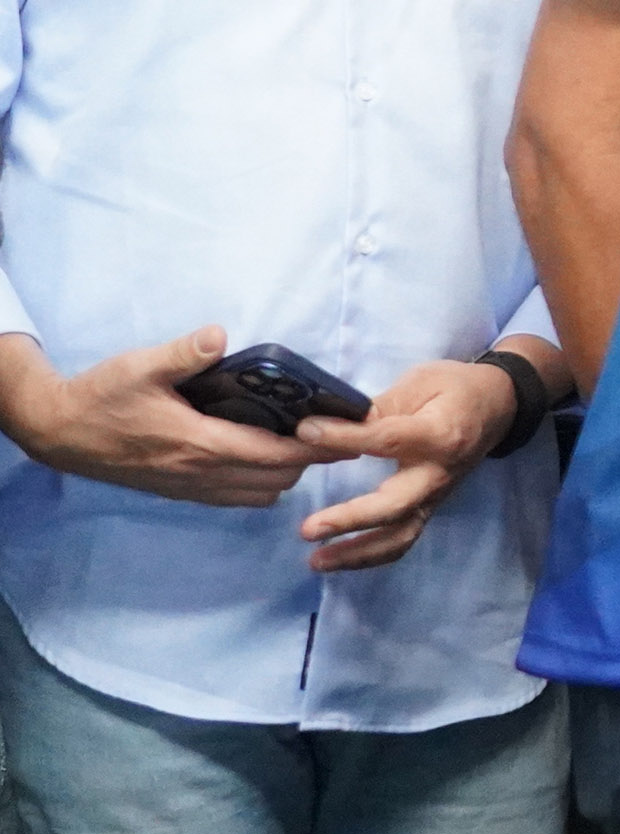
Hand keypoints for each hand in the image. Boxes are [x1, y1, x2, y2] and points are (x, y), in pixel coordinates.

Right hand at [0, 328, 314, 507]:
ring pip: (259, 495)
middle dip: (310, 460)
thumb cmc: (101, 397)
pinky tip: (262, 458)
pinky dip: (259, 484)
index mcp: (201, 444)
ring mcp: (190, 487)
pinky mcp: (179, 491)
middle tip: (333, 433)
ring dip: (285, 474)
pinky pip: (235, 498)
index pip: (277, 455)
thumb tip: (220, 335)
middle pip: (277, 479)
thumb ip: (184, 353)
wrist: (58, 433)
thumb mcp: (140, 366)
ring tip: (302, 444)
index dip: (317, 448)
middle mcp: (202, 474)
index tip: (347, 433)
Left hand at [291, 359, 513, 572]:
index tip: (305, 431)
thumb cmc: (455, 388)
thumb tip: (328, 425)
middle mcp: (438, 473)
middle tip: (308, 529)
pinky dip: (369, 555)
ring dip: (357, 553)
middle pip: (395, 506)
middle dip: (351, 520)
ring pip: (400, 536)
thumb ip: (377, 408)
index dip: (343, 437)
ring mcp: (435, 496)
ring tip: (316, 560)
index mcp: (439, 434)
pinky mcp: (429, 508)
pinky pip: (401, 539)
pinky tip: (337, 558)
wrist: (499, 406)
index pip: (387, 440)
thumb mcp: (419, 383)